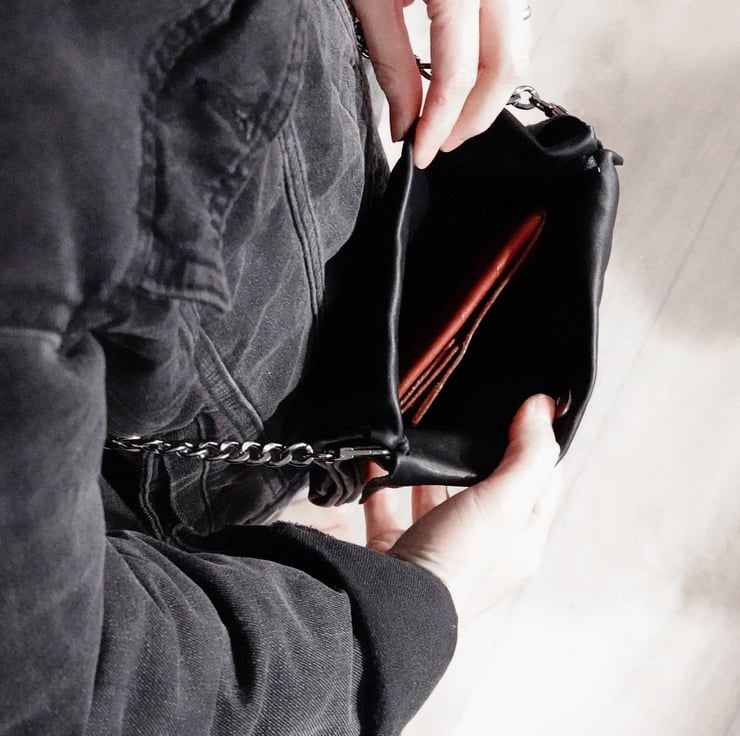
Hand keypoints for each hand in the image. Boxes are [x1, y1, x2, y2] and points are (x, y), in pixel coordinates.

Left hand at [351, 0, 531, 167]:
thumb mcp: (371, 1)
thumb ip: (392, 63)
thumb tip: (405, 124)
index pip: (458, 75)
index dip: (439, 123)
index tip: (422, 153)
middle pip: (504, 68)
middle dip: (473, 117)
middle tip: (441, 143)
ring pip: (517, 51)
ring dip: (488, 95)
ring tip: (450, 120)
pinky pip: (513, 32)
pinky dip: (492, 64)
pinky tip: (464, 83)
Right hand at [364, 394, 560, 621]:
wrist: (389, 604)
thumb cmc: (455, 562)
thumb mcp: (506, 503)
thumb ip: (528, 455)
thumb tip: (543, 407)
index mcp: (519, 541)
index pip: (541, 483)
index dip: (538, 444)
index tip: (527, 406)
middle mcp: (481, 545)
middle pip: (486, 486)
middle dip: (478, 450)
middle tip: (471, 411)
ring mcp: (437, 546)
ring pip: (437, 494)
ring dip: (430, 467)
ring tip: (423, 430)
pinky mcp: (397, 546)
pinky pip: (389, 504)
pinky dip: (383, 481)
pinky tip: (377, 456)